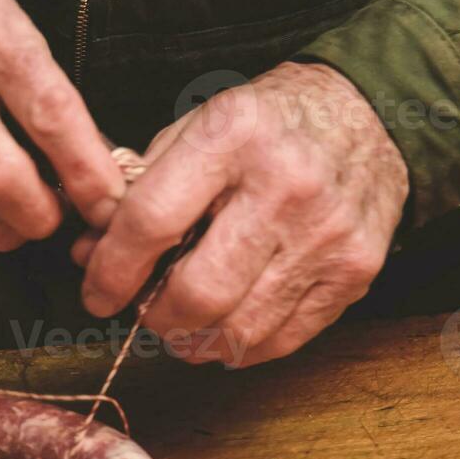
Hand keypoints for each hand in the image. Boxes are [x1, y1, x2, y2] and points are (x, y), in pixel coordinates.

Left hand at [75, 61, 408, 366]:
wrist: (371, 112)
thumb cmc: (264, 124)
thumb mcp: (193, 128)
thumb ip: (137, 192)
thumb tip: (88, 255)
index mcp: (232, 137)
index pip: (151, 223)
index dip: (111, 271)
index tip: (97, 293)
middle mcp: (286, 186)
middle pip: (198, 291)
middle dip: (154, 316)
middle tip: (143, 310)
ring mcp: (326, 234)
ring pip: (239, 328)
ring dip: (193, 339)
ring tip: (180, 322)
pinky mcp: (355, 271)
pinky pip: (281, 338)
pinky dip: (239, 346)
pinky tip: (223, 327)